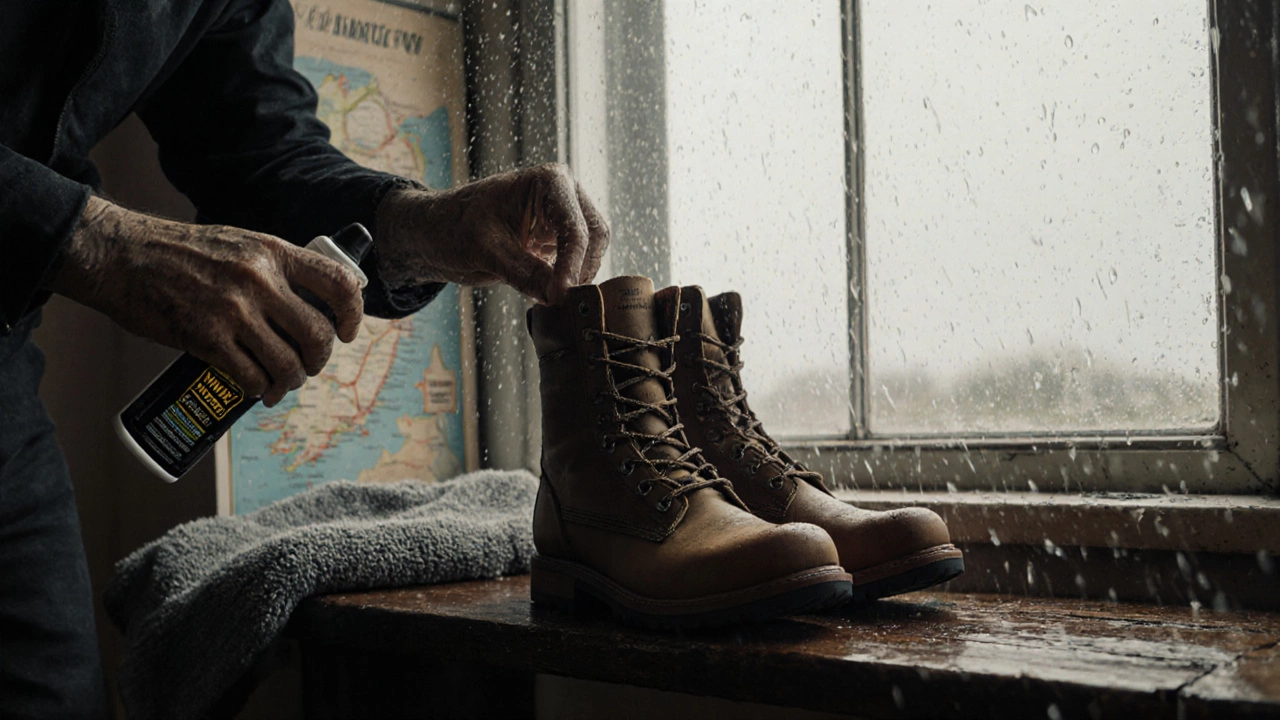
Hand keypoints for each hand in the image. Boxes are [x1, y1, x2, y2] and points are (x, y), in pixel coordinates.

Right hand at [47, 196, 363, 405]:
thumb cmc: (181, 253)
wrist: (122, 257)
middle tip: (307, 366)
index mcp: (272, 252)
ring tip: (281, 384)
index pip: (338, 282)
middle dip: (319, 360)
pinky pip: (252, 377)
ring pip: (288, 363)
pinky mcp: (206, 339)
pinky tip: (256, 389)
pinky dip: (260, 389)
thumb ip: (274, 268)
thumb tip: (308, 304)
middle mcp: (259, 280)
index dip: (352, 313)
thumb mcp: (239, 244)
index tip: (345, 333)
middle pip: (317, 335)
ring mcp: (233, 311)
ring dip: (291, 381)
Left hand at [374, 163, 609, 303]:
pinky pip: (577, 260)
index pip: (576, 228)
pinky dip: (568, 278)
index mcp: (548, 182)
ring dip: (577, 276)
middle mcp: (564, 193)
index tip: (561, 296)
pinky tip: (548, 293)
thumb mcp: (487, 252)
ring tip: (551, 298)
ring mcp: (563, 214)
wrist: (437, 232)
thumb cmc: (454, 228)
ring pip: (592, 250)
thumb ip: (525, 273)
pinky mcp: (557, 236)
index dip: (572, 265)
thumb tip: (560, 297)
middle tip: (562, 302)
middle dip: (580, 270)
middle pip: (595, 236)